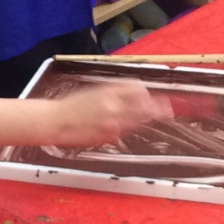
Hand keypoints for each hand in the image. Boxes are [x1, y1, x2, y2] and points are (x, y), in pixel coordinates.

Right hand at [45, 81, 171, 145]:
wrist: (56, 121)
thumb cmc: (72, 104)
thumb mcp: (94, 91)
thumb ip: (114, 92)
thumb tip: (135, 92)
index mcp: (108, 90)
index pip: (136, 88)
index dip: (146, 93)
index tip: (154, 96)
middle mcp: (113, 105)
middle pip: (142, 105)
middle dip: (157, 107)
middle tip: (168, 109)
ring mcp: (111, 122)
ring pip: (137, 120)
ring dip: (146, 117)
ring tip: (160, 115)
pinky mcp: (107, 135)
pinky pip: (123, 131)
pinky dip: (128, 128)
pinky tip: (128, 125)